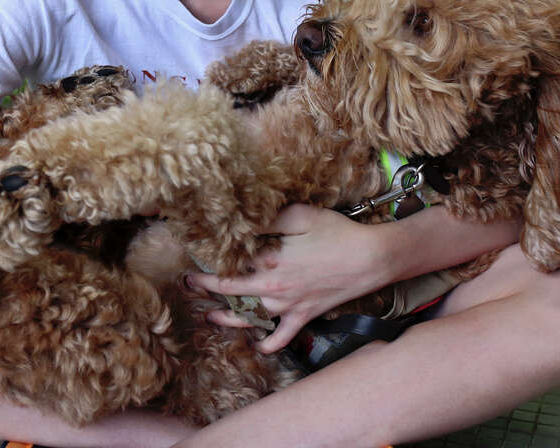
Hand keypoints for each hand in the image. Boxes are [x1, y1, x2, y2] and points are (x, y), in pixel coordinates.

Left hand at [186, 205, 392, 352]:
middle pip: (230, 293)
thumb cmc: (337, 233)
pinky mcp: (304, 317)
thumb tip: (243, 221)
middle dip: (205, 288)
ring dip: (226, 319)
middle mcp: (274, 290)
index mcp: (270, 264)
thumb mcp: (301, 216)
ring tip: (210, 316)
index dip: (208, 263)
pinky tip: (256, 344)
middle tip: (188, 283)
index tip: (193, 257)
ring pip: (249, 319)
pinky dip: (267, 344)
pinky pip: (281, 338)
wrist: (372, 259)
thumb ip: (269, 219)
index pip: (228, 266)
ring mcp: (288, 307)